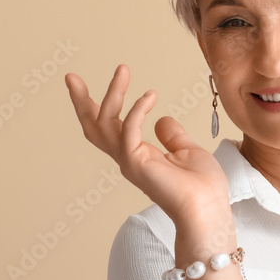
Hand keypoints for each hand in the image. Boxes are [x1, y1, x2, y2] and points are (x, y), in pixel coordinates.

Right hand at [65, 64, 230, 227]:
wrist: (208, 210)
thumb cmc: (203, 186)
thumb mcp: (187, 152)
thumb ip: (172, 136)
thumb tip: (162, 119)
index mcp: (138, 156)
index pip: (112, 129)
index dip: (100, 107)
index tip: (94, 87)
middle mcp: (128, 159)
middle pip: (95, 127)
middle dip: (81, 102)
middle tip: (71, 77)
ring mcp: (130, 162)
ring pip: (106, 124)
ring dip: (113, 94)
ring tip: (122, 69)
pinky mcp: (137, 163)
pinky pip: (130, 130)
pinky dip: (137, 109)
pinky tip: (150, 94)